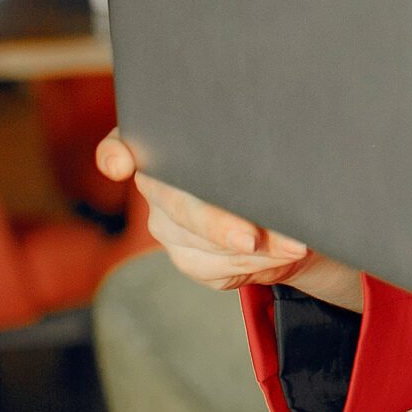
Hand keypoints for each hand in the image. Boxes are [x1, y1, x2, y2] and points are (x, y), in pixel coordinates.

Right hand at [95, 127, 362, 309]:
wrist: (287, 215)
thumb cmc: (273, 166)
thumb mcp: (268, 150)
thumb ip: (258, 148)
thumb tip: (282, 159)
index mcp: (172, 145)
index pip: (122, 143)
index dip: (115, 153)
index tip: (121, 165)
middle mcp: (159, 186)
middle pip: (178, 205)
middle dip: (218, 225)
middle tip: (252, 238)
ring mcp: (168, 226)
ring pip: (203, 243)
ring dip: (257, 248)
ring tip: (296, 243)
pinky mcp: (188, 259)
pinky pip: (217, 268)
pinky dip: (258, 264)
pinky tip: (282, 256)